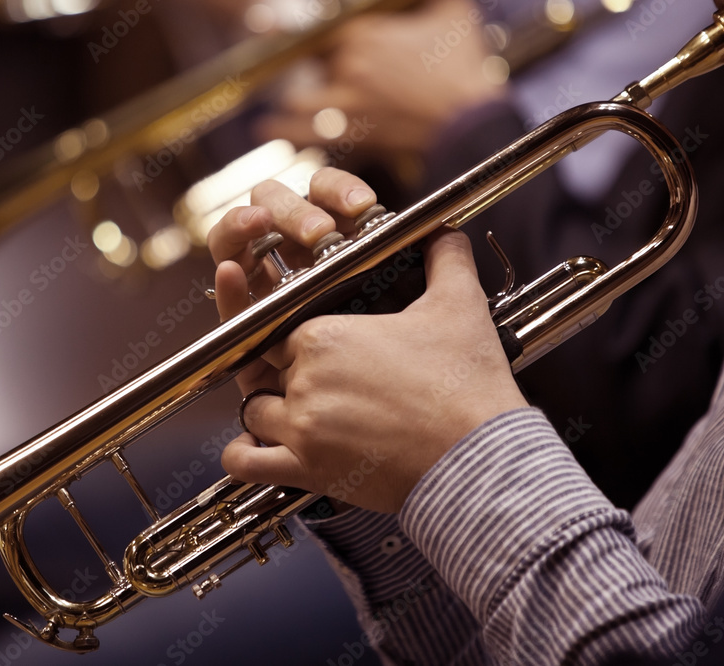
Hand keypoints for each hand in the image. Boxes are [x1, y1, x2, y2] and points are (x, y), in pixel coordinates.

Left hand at [207, 168, 527, 512]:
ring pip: (254, 412)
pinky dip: (243, 456)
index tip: (316, 349)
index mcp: (323, 335)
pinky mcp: (306, 469)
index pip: (276, 328)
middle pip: (264, 370)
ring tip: (301, 414)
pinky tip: (256, 449)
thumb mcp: (459, 307)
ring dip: (269, 413)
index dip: (292, 339)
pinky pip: (246, 463)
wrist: (479, 458)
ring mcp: (301, 427)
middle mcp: (303, 378)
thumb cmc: (467, 385)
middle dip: (283, 375)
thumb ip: (447, 260)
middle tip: (319, 383)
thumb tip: (447, 232)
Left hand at [256, 0, 506, 156]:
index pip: (318, 25)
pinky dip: (282, 130)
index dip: (291, 25)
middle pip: (310, 62)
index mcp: (365, 33)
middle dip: (308, 64)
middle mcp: (350, 66)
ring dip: (294, 97)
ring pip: (300, 98)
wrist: (471, 121)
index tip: (262, 23)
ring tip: (285, 100)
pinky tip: (266, 127)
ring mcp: (349, 102)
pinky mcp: (354, 134)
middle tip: (303, 72)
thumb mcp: (451, 12)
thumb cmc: (464, 66)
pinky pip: (307, 133)